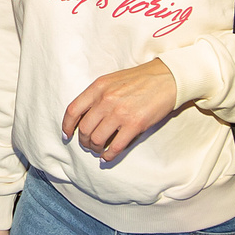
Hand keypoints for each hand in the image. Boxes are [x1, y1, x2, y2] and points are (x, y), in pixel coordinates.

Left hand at [61, 59, 179, 162]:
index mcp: (98, 87)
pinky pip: (115, 146)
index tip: (67, 135)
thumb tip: (84, 117)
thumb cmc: (140, 79)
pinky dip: (108, 155)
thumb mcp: (112, 80)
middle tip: (88, 144)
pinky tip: (108, 156)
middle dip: (84, 141)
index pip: (73, 110)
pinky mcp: (135, 124)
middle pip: (84, 129)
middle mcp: (106, 100)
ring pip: (97, 140)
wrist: (167, 78)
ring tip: (99, 150)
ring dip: (95, 148)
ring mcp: (120, 113)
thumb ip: (97, 95)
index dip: (66, 126)